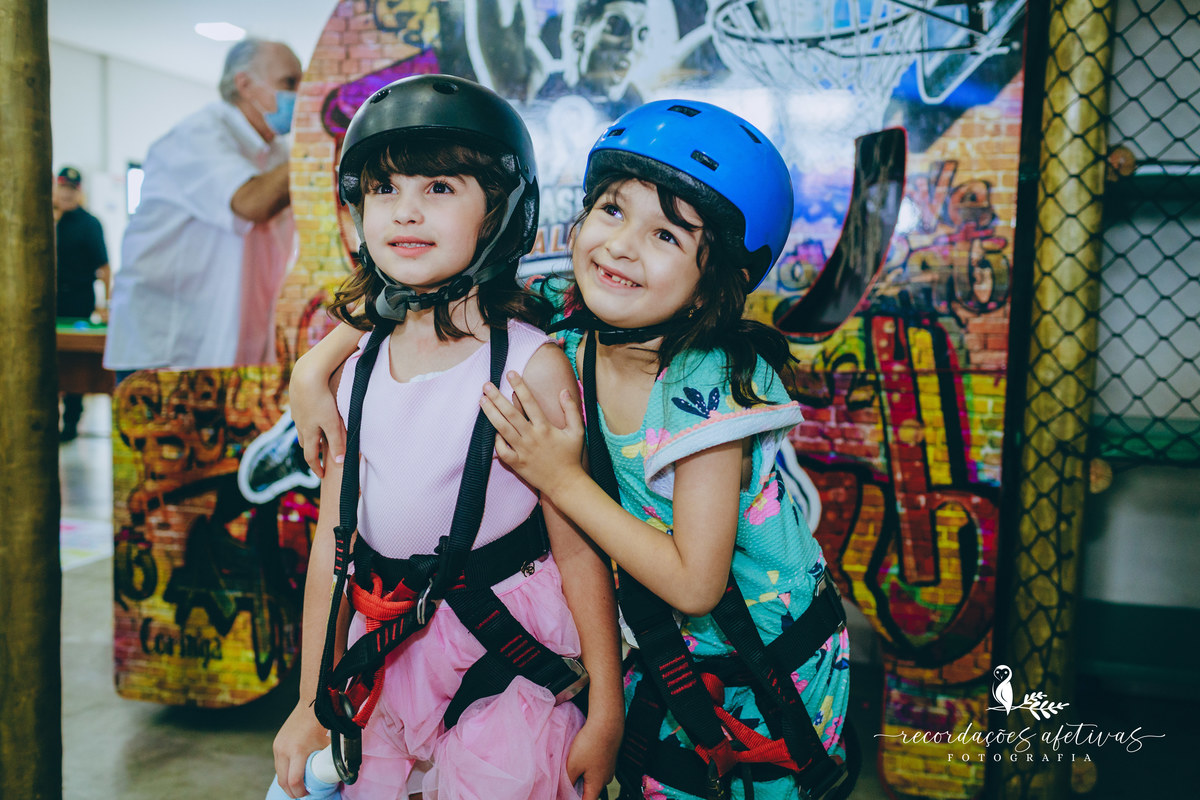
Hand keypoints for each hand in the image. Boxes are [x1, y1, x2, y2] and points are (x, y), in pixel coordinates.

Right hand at [273, 703, 330, 797]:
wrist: (312, 702)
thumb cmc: (323, 722)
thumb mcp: (329, 743)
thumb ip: (331, 759)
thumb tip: (340, 774)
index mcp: (297, 751)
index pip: (294, 781)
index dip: (300, 792)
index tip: (308, 794)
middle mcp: (284, 750)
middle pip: (283, 780)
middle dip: (291, 791)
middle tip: (302, 795)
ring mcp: (278, 746)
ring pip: (279, 772)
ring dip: (287, 781)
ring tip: (298, 786)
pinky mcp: (277, 742)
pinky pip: (279, 762)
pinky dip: (285, 770)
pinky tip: (294, 772)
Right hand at [289, 357, 345, 477]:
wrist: (306, 376)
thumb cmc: (321, 400)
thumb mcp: (332, 424)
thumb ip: (336, 443)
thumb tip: (339, 463)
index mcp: (308, 432)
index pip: (310, 456)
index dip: (316, 467)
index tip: (322, 476)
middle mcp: (299, 424)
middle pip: (304, 443)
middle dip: (311, 452)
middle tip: (318, 458)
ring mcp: (297, 412)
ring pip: (302, 429)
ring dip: (308, 436)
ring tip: (316, 438)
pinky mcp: (297, 401)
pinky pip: (302, 415)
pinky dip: (307, 420)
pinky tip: (312, 414)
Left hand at [479, 371, 585, 499]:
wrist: (566, 483)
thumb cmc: (571, 456)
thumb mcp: (577, 431)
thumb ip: (571, 410)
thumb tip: (563, 390)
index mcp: (545, 428)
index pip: (530, 402)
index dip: (520, 386)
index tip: (510, 373)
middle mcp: (531, 437)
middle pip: (510, 414)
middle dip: (497, 397)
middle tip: (486, 384)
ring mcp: (522, 451)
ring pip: (502, 429)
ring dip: (491, 413)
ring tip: (481, 401)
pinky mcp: (516, 463)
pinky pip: (501, 450)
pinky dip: (495, 439)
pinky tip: (490, 429)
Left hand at [566, 714, 622, 799]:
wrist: (607, 723)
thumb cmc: (591, 744)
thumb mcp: (573, 765)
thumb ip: (567, 781)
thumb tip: (563, 791)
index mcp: (597, 785)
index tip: (565, 796)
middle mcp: (605, 779)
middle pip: (589, 791)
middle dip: (576, 789)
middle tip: (564, 782)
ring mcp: (608, 768)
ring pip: (592, 778)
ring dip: (581, 776)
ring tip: (570, 767)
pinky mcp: (607, 758)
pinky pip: (596, 768)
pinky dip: (587, 766)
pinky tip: (580, 757)